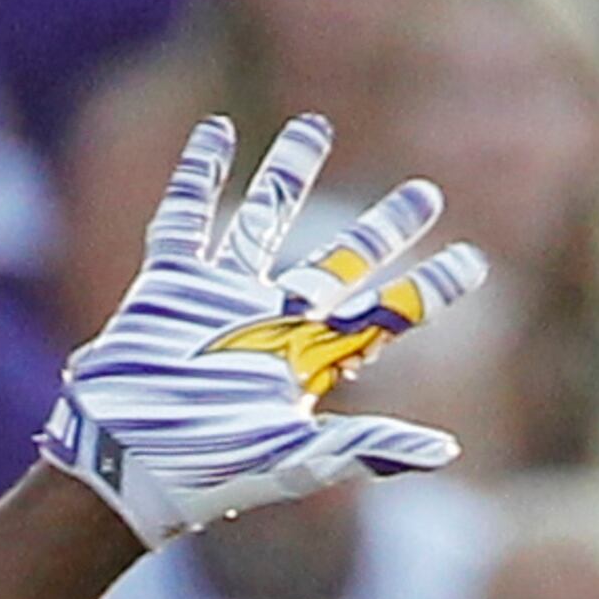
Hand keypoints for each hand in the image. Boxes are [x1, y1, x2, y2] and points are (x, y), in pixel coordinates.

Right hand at [42, 112, 484, 547]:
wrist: (122, 468)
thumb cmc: (208, 473)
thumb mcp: (296, 462)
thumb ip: (368, 447)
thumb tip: (447, 453)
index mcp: (311, 362)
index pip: (387, 315)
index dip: (430, 289)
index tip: (475, 262)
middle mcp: (274, 323)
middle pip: (342, 260)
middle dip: (383, 228)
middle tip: (425, 194)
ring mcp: (222, 299)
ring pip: (266, 220)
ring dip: (289, 172)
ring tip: (314, 124)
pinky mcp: (169, 288)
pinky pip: (186, 220)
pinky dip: (196, 175)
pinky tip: (213, 132)